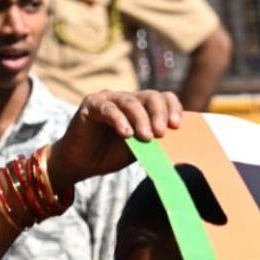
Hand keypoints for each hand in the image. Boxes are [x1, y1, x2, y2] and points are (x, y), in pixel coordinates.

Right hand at [47, 90, 181, 191]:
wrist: (82, 163)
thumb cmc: (111, 155)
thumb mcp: (139, 149)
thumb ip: (154, 141)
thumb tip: (178, 142)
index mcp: (142, 107)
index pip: (164, 98)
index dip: (173, 108)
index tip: (177, 126)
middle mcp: (127, 99)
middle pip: (150, 96)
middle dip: (159, 114)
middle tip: (162, 132)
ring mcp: (109, 99)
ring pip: (130, 102)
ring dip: (141, 119)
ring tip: (146, 137)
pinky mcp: (91, 105)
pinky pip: (108, 109)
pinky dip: (119, 121)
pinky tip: (126, 134)